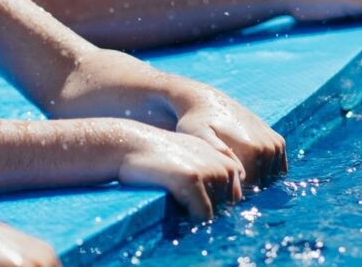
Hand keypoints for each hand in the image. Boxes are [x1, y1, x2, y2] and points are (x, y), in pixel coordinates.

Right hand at [117, 125, 244, 219]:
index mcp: (226, 160)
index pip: (233, 198)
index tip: (189, 194)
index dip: (212, 203)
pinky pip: (202, 216)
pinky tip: (171, 199)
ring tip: (173, 192)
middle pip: (226, 208)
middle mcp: (224, 165)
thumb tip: (224, 199)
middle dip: (205, 209)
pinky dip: (187, 218)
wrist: (128, 143)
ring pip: (215, 214)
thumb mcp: (192, 154)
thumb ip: (211, 170)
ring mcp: (210, 172)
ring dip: (194, 213)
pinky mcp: (193, 179)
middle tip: (178, 193)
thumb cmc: (156, 153)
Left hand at [172, 85, 286, 186]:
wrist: (206, 102)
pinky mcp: (277, 141)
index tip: (215, 182)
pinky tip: (242, 166)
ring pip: (269, 178)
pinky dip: (263, 172)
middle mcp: (269, 146)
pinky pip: (276, 169)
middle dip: (244, 186)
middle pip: (262, 184)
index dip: (233, 190)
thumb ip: (219, 152)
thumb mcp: (199, 136)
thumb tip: (241, 173)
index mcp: (253, 150)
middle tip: (223, 176)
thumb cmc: (197, 122)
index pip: (251, 189)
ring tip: (231, 170)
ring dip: (254, 179)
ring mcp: (276, 143)